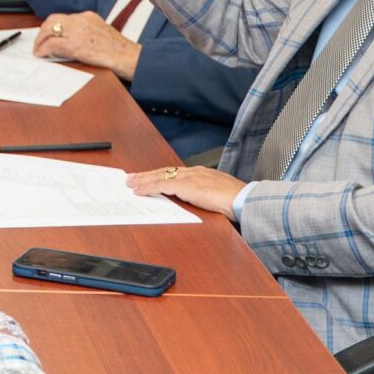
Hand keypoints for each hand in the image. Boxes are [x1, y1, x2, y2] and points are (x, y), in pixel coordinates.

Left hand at [31, 10, 140, 81]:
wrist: (128, 57)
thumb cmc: (119, 50)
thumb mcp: (101, 32)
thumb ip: (86, 31)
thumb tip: (69, 40)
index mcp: (88, 16)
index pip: (63, 17)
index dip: (52, 27)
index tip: (48, 34)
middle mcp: (81, 20)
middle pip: (52, 20)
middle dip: (42, 32)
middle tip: (39, 43)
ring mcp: (77, 31)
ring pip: (49, 30)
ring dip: (40, 40)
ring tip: (38, 50)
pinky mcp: (74, 44)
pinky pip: (51, 44)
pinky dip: (43, 49)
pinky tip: (41, 55)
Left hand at [126, 162, 242, 218]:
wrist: (242, 199)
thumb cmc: (236, 200)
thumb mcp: (219, 195)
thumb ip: (207, 195)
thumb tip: (200, 201)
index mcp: (202, 173)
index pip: (175, 172)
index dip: (160, 174)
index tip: (149, 176)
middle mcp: (193, 172)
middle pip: (164, 171)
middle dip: (146, 174)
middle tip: (132, 177)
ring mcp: (188, 178)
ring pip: (159, 176)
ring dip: (142, 180)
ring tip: (130, 182)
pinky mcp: (185, 186)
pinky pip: (161, 185)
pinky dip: (147, 187)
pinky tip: (138, 190)